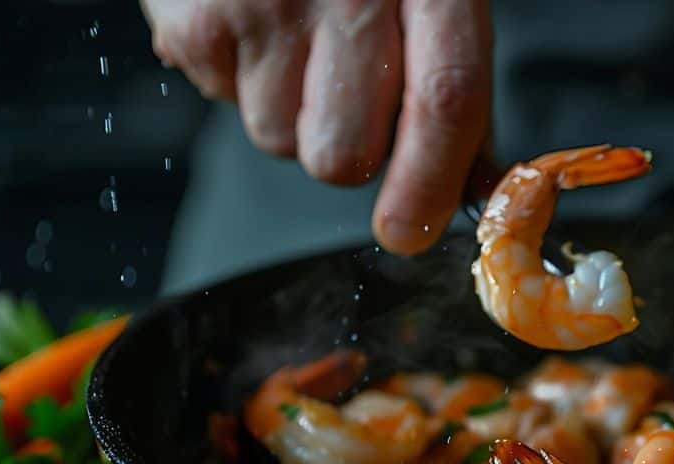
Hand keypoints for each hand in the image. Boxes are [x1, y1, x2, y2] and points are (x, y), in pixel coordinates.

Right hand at [141, 0, 492, 253]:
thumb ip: (452, 86)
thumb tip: (475, 187)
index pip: (446, 99)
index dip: (430, 181)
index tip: (410, 230)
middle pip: (347, 155)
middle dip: (348, 152)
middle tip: (343, 87)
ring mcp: (268, 2)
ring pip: (280, 143)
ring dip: (289, 114)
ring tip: (291, 39)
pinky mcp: (198, 19)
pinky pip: (223, 103)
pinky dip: (234, 78)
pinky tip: (250, 23)